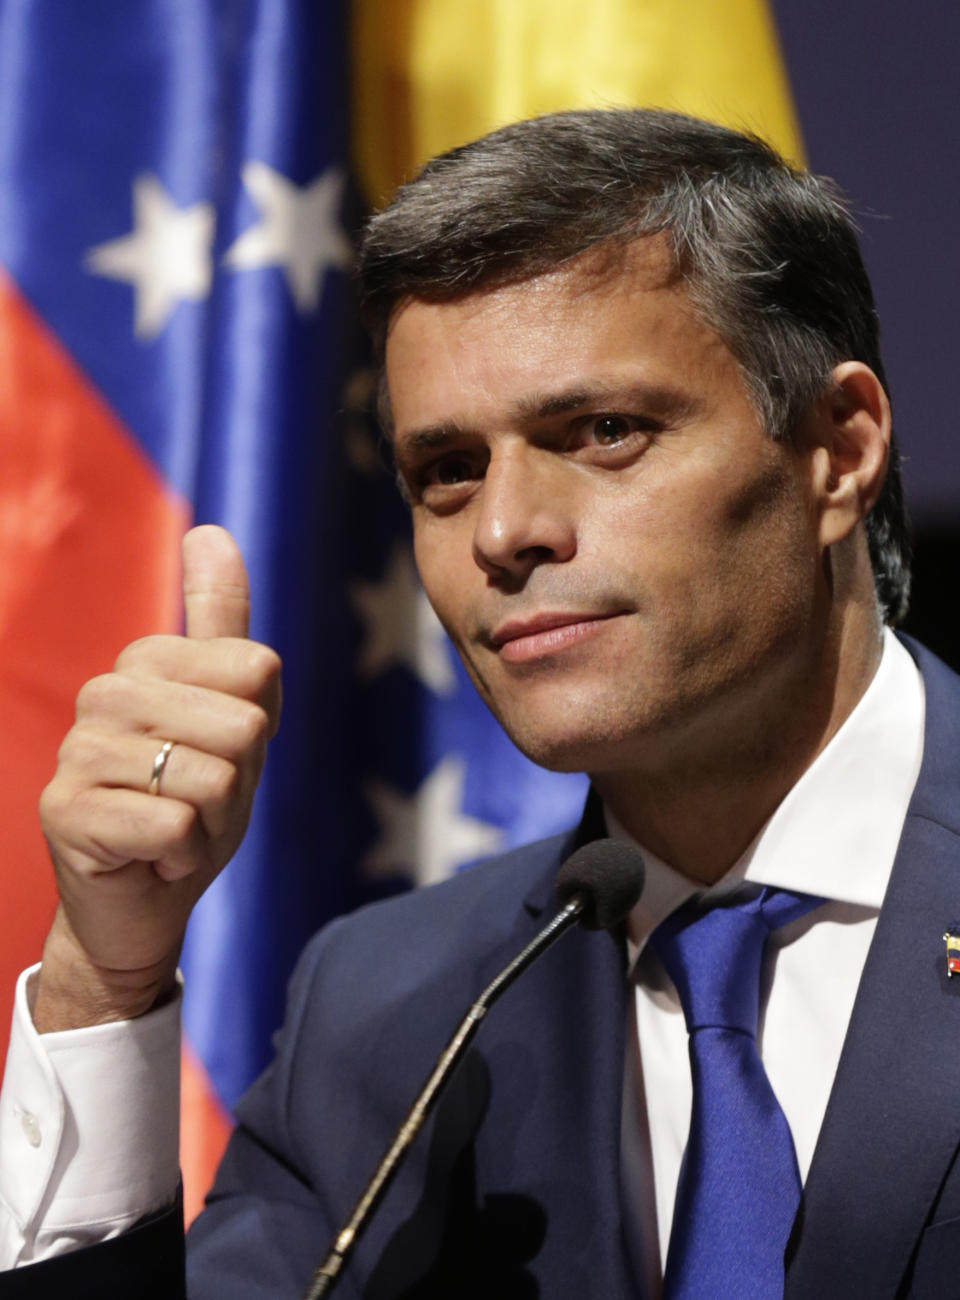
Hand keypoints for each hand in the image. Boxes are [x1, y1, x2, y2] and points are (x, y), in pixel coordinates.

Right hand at [33, 526, 280, 1030]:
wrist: (143, 901)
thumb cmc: (192, 804)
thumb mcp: (230, 713)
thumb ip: (222, 625)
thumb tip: (211, 530)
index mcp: (148, 660)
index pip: (258, 671)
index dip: (258, 730)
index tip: (219, 755)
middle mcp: (105, 692)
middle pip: (243, 724)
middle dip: (238, 781)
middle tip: (196, 800)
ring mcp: (78, 750)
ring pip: (211, 777)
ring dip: (211, 823)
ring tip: (175, 829)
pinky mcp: (65, 811)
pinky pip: (175, 826)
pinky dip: (183, 857)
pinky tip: (155, 859)